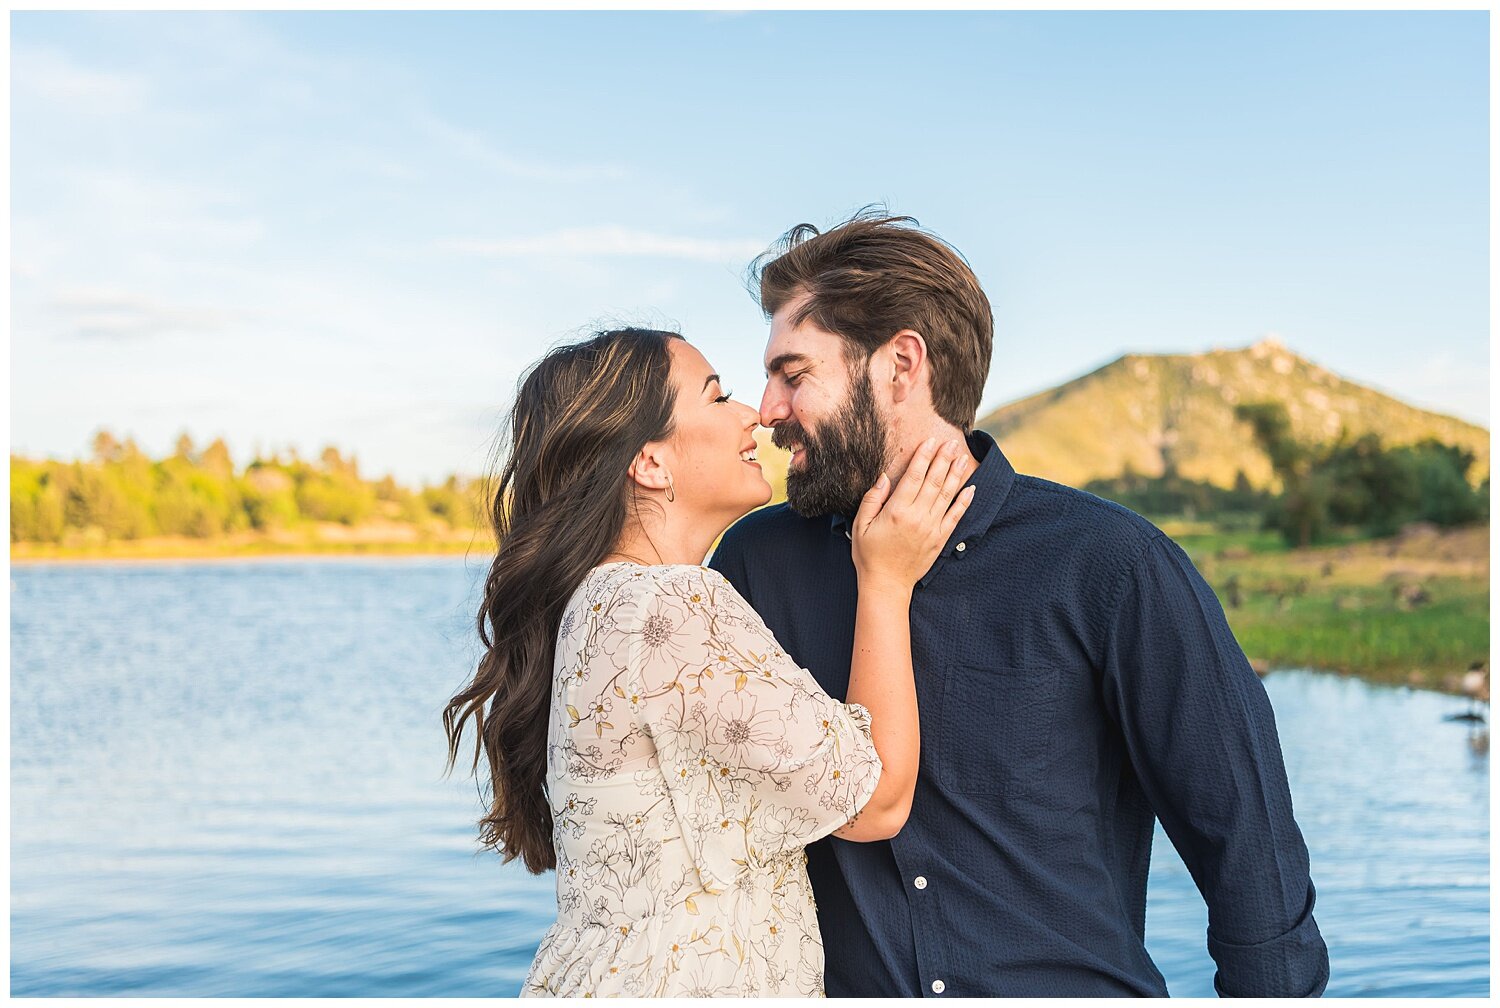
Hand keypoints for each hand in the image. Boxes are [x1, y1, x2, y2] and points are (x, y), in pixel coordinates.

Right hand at [850, 437, 975, 593]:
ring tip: (963, 457)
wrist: (886, 584)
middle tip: (952, 443)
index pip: (914, 477)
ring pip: (947, 495)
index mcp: (897, 511)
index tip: (931, 441)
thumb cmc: (869, 554)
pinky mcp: (940, 539)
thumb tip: (884, 477)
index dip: (924, 457)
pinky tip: (971, 488)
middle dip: (944, 460)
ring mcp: (932, 528)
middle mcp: (918, 517)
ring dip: (956, 475)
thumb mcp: (861, 524)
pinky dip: (964, 502)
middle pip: (934, 481)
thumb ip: (872, 499)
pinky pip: (955, 516)